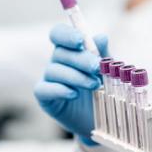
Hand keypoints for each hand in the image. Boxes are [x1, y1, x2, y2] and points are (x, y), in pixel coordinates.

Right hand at [34, 24, 108, 141]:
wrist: (102, 118)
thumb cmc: (104, 88)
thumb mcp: (108, 70)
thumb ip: (103, 54)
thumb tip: (101, 37)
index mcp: (70, 50)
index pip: (59, 34)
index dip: (67, 34)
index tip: (80, 40)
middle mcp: (57, 62)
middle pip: (60, 52)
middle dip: (80, 59)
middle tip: (96, 67)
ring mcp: (49, 79)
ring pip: (54, 70)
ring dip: (75, 76)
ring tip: (95, 85)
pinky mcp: (45, 98)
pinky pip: (44, 89)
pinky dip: (59, 90)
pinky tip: (74, 94)